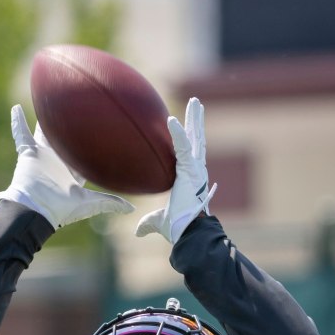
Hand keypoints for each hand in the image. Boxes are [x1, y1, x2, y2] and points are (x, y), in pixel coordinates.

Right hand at [0, 104, 134, 228]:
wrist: (38, 211)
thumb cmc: (62, 210)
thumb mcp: (91, 204)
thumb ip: (111, 202)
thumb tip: (132, 209)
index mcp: (72, 171)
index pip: (85, 152)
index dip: (93, 142)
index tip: (102, 126)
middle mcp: (58, 161)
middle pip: (65, 138)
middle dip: (71, 124)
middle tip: (77, 104)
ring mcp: (42, 156)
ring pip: (45, 131)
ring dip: (45, 117)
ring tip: (48, 96)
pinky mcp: (28, 154)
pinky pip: (21, 134)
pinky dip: (17, 123)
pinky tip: (15, 108)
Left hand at [136, 97, 216, 243]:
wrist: (187, 232)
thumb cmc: (177, 228)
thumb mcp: (159, 221)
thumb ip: (148, 223)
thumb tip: (137, 233)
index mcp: (189, 178)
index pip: (188, 153)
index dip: (187, 139)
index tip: (183, 126)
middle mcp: (196, 170)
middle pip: (197, 140)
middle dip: (196, 121)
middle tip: (196, 104)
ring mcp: (196, 169)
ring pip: (196, 138)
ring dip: (195, 119)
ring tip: (195, 101)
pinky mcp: (191, 170)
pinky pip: (184, 147)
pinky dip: (178, 133)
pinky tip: (171, 119)